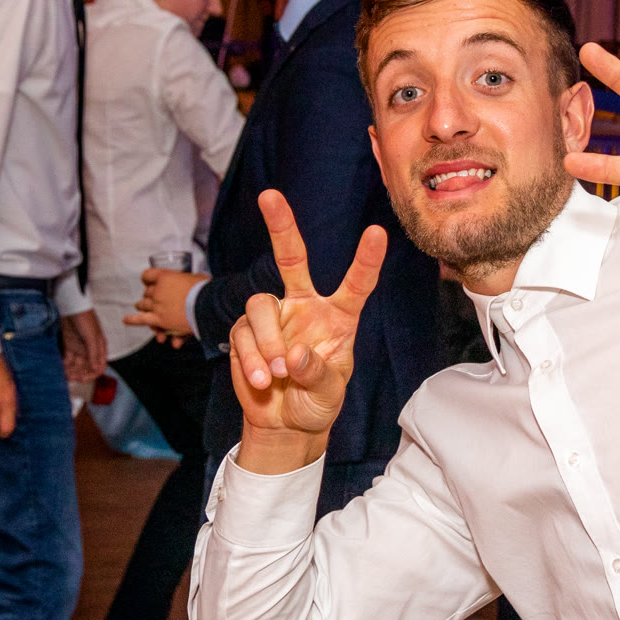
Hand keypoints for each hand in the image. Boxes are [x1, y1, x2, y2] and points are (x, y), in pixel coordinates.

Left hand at [59, 310, 108, 385]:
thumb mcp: (92, 336)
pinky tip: (60, 368)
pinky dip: (64, 364)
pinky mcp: (69, 345)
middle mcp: (90, 350)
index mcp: (99, 348)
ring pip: (76, 365)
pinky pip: (68, 359)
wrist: (72, 306)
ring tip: (64, 375)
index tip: (83, 379)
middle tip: (71, 377)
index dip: (92, 374)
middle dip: (80, 374)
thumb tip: (95, 369)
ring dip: (71, 371)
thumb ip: (93, 353)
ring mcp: (79, 348)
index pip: (99, 366)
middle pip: (86, 367)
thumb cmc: (85, 319)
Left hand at [125, 268, 207, 338]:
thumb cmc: (205, 290)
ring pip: (142, 305)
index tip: (150, 281)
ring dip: (142, 306)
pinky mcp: (158, 319)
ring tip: (141, 307)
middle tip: (153, 298)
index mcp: (164, 276)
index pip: (148, 275)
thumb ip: (192, 279)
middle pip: (146, 292)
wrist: (207, 306)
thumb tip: (199, 278)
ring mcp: (156, 305)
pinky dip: (132, 320)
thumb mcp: (198, 278)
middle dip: (149, 295)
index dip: (148, 279)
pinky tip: (125, 320)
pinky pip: (141, 320)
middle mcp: (157, 290)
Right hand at [228, 190, 385, 472]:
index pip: (356, 284)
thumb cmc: (316, 403)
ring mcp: (273, 317)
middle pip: (290, 257)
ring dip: (267, 341)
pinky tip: (260, 380)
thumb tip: (295, 353)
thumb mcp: (329, 394)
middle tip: (269, 195)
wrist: (285, 424)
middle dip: (280, 225)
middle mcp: (304, 306)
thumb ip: (317, 373)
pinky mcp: (245, 333)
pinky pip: (241, 333)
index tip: (377, 232)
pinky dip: (250, 358)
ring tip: (275, 375)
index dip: (366, 260)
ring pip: (259, 304)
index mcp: (338, 316)